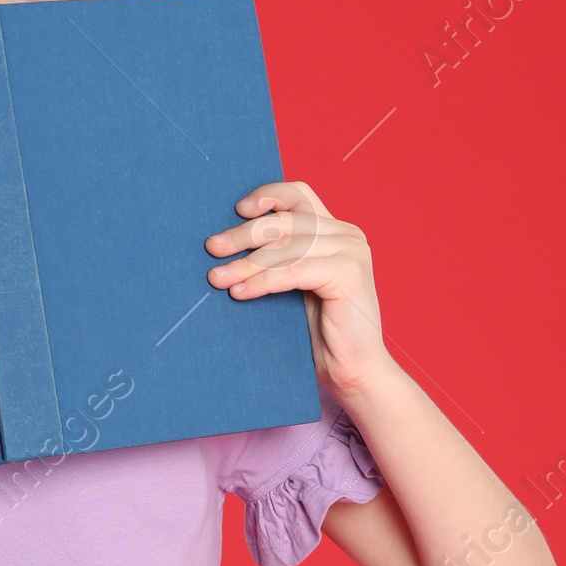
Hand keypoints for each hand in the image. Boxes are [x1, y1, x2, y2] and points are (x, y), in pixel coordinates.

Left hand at [204, 179, 388, 395]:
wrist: (354, 371)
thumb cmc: (322, 333)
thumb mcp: (298, 285)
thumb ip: (281, 258)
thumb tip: (229, 241)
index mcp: (337, 231)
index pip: (299, 195)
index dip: (268, 196)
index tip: (237, 209)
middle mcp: (348, 235)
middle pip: (285, 221)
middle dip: (243, 235)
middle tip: (212, 248)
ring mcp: (351, 252)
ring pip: (285, 248)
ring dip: (246, 264)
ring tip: (217, 278)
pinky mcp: (348, 274)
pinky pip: (293, 271)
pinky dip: (262, 281)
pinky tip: (239, 293)